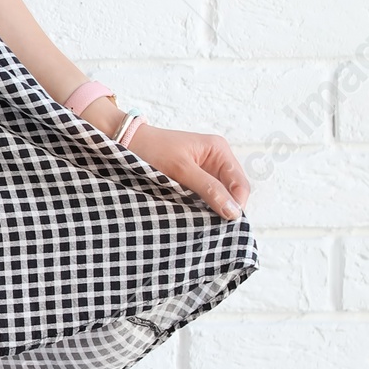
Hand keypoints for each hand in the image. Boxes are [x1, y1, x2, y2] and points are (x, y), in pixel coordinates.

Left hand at [124, 123, 248, 221]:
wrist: (127, 142)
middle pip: (233, 191)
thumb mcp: (181, 170)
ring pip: (221, 196)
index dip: (236, 205)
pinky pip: (207, 196)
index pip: (240, 184)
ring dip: (214, 208)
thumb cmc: (153, 149)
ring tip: (202, 220)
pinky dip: (203, 206)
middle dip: (226, 207)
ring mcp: (207, 170)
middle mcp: (217, 159)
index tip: (225, 223)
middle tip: (212, 225)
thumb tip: (233, 211)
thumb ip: (209, 189)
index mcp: (219, 150)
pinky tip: (194, 214)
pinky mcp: (195, 179)